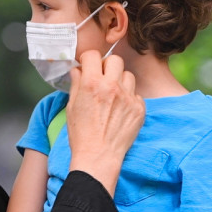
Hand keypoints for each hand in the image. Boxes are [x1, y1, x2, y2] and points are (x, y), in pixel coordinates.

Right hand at [66, 50, 144, 194]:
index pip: (93, 55)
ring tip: (113, 95)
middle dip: (107, 66)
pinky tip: (120, 110)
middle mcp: (112, 87)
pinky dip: (129, 98)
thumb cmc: (81, 134)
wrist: (98, 156)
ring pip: (128, 75)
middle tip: (102, 78)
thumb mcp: (72, 106)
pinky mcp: (139, 109)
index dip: (89, 59)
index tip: (88, 65)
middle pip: (115, 60)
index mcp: (92, 84)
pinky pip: (136, 94)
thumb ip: (77, 84)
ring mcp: (128, 97)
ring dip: (120, 81)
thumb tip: (79, 69)